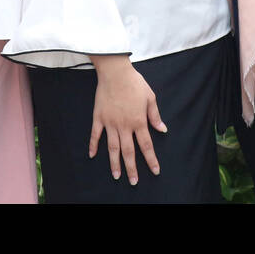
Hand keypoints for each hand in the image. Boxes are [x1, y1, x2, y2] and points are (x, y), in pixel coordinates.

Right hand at [89, 55, 165, 184]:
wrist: (115, 72)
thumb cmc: (134, 83)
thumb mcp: (150, 97)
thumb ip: (155, 115)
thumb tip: (162, 129)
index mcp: (138, 121)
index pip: (146, 145)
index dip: (151, 159)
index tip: (155, 171)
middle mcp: (124, 125)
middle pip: (128, 151)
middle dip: (132, 168)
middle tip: (133, 181)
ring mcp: (110, 122)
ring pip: (112, 147)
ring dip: (114, 163)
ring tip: (116, 175)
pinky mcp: (99, 117)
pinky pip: (95, 134)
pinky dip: (93, 145)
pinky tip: (92, 155)